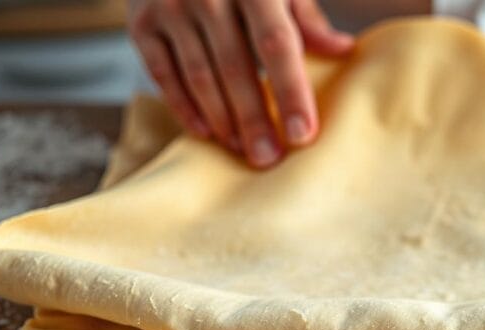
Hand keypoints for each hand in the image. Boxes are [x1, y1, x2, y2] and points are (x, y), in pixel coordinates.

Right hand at [128, 0, 353, 167]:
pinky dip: (184, 107)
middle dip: (254, 120)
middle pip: (236, 68)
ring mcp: (170, 5)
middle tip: (268, 159)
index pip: (276, 44)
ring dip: (223, 120)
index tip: (302, 134)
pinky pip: (164, 74)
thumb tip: (343, 50)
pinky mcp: (140, 22)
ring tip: (244, 150)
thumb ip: (306, 18)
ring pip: (200, 76)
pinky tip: (207, 133)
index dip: (291, 91)